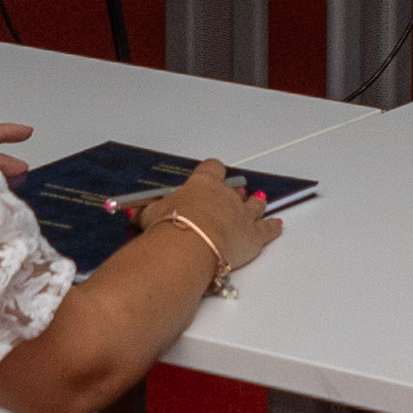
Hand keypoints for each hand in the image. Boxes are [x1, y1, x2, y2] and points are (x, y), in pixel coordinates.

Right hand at [137, 162, 277, 290]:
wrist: (191, 244)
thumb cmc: (172, 225)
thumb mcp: (151, 215)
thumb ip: (147, 213)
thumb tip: (135, 214)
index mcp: (203, 185)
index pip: (212, 169)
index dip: (212, 171)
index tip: (211, 173)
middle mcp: (226, 196)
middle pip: (235, 190)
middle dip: (233, 195)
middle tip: (231, 199)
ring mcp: (243, 215)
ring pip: (254, 205)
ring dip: (256, 205)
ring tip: (260, 202)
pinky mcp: (254, 236)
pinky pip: (267, 229)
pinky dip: (272, 227)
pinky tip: (277, 225)